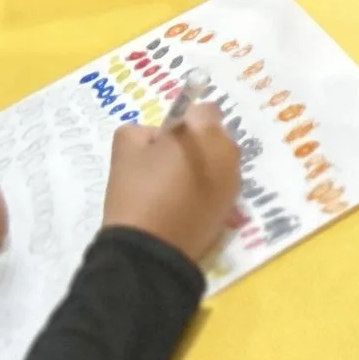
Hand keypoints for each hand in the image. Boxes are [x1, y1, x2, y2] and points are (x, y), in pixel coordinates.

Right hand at [101, 102, 240, 266]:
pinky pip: (219, 186)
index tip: (164, 140)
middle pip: (214, 136)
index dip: (183, 121)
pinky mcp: (231, 208)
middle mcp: (228, 152)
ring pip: (218, 162)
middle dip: (195, 143)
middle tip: (165, 164)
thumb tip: (157, 136)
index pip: (203, 110)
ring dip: (202, 166)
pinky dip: (205, 189)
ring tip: (173, 188)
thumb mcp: (125, 148)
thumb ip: (141, 129)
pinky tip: (182, 205)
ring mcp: (233, 182)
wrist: (149, 250)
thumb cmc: (137, 192)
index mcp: (205, 132)